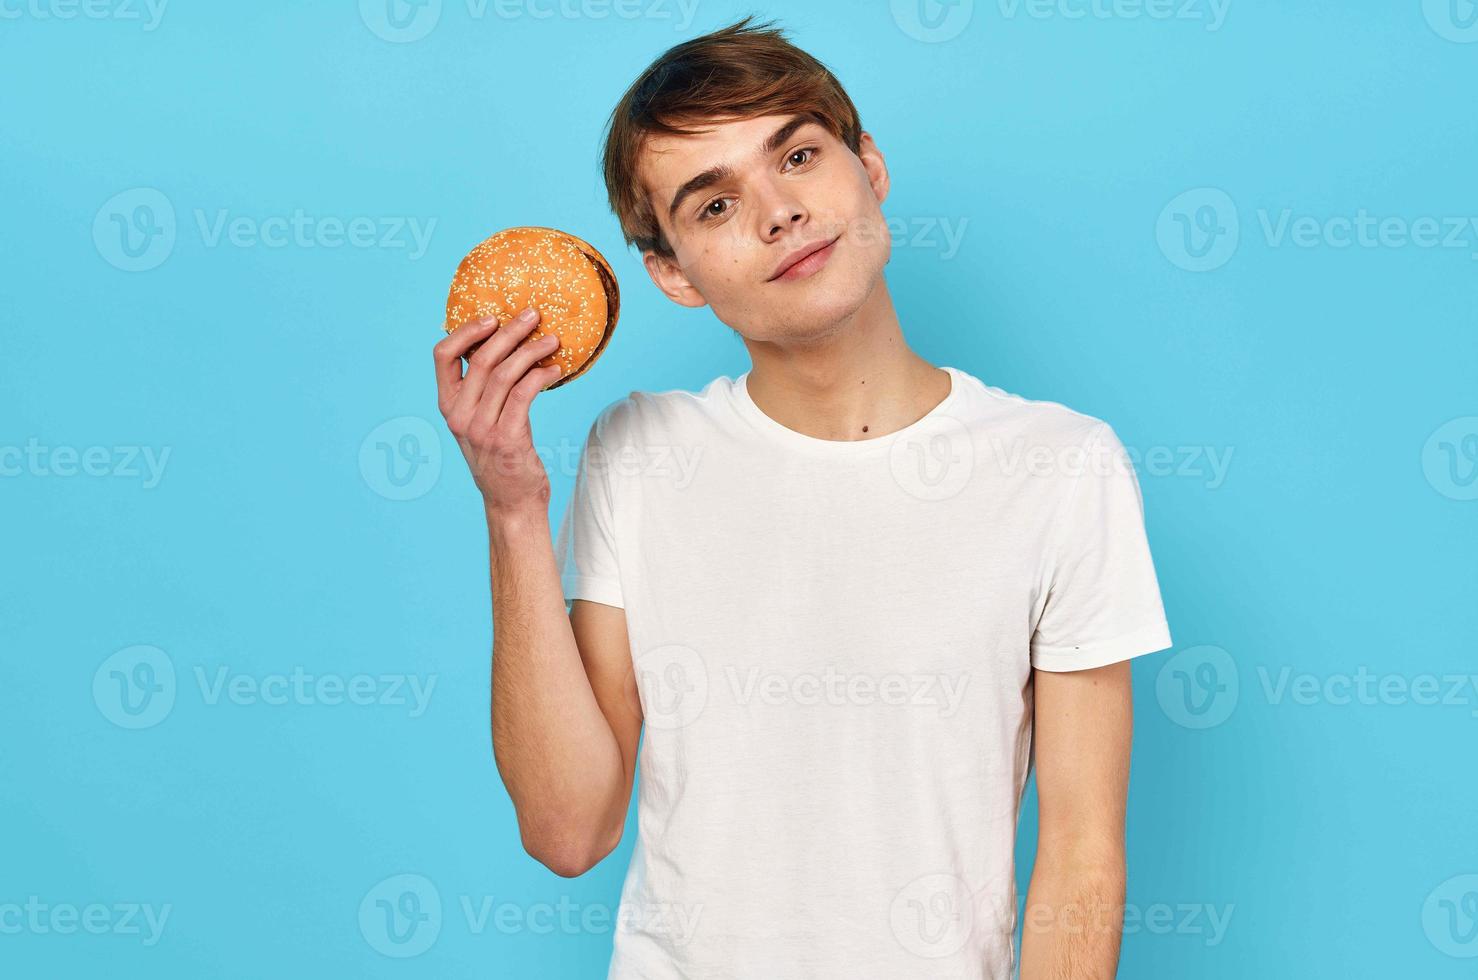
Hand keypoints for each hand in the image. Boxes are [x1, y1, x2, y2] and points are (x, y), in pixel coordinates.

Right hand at [434, 307, 562, 514]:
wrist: (511, 503)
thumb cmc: (501, 458)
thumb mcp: (480, 422)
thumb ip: (482, 392)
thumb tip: (505, 347)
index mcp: (448, 406)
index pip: (443, 356)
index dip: (465, 331)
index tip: (491, 317)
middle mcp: (460, 416)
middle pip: (482, 358)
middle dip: (510, 331)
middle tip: (533, 315)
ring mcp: (481, 428)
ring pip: (505, 373)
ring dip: (532, 350)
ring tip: (553, 340)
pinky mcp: (507, 439)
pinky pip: (524, 394)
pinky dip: (541, 375)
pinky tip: (555, 369)